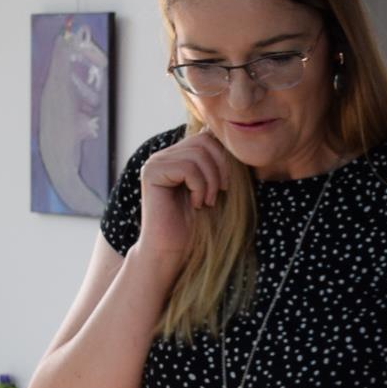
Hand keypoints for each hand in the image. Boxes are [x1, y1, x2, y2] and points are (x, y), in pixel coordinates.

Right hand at [132, 129, 236, 268]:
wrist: (173, 251)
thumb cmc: (198, 224)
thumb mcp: (216, 189)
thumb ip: (221, 165)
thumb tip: (235, 141)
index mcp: (180, 155)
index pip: (209, 137)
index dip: (226, 157)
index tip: (227, 185)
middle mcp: (165, 155)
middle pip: (205, 141)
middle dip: (221, 167)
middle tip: (221, 192)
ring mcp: (156, 162)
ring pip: (198, 153)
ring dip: (211, 180)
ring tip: (208, 201)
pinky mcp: (151, 173)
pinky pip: (187, 167)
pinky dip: (199, 187)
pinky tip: (196, 204)